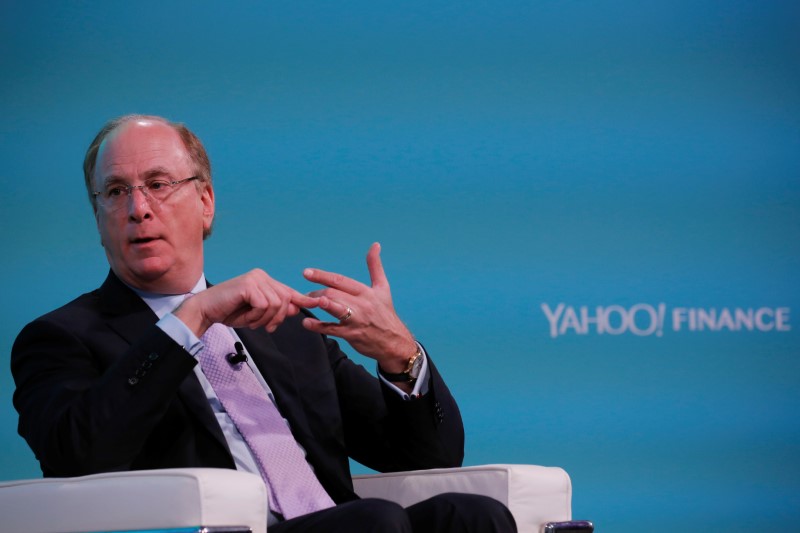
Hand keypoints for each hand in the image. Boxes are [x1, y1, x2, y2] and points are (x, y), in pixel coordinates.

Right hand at [174, 269, 319, 336]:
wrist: (206, 311)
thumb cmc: (230, 312)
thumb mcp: (257, 313)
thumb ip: (276, 309)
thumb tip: (297, 307)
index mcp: (264, 280)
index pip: (288, 290)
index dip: (302, 299)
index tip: (317, 303)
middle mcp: (261, 275)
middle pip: (286, 299)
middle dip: (278, 318)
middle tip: (264, 326)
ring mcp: (255, 278)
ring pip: (276, 304)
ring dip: (265, 319)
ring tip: (251, 321)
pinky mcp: (248, 285)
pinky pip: (264, 306)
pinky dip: (256, 316)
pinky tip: (246, 317)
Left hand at [302, 242, 416, 371]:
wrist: (395, 342)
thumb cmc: (386, 313)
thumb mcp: (383, 288)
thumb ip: (375, 266)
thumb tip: (375, 245)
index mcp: (366, 292)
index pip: (341, 280)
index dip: (322, 275)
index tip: (306, 272)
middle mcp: (362, 304)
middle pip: (334, 293)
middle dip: (317, 293)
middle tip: (306, 296)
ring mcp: (356, 320)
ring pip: (334, 308)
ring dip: (319, 304)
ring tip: (306, 302)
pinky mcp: (352, 335)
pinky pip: (332, 329)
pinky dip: (318, 326)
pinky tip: (307, 323)